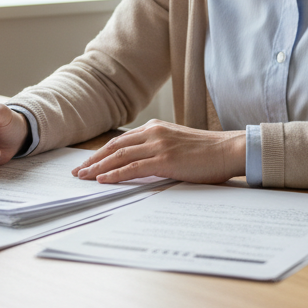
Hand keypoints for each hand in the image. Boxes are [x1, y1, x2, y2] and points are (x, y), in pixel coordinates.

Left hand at [72, 120, 245, 183]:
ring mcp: (158, 145)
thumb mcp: (178, 144)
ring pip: (119, 156)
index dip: (102, 152)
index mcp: (155, 127)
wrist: (229, 150)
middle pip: (114, 147)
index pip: (121, 140)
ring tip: (84, 177)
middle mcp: (153, 132)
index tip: (88, 163)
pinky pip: (132, 167)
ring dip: (98, 168)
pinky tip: (103, 180)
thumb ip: (159, 149)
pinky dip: (115, 174)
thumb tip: (141, 165)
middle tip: (78, 172)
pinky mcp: (164, 159)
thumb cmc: (208, 152)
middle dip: (94, 160)